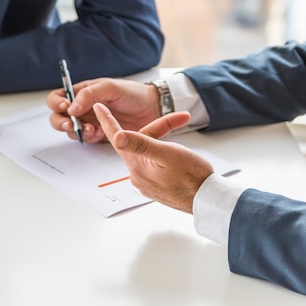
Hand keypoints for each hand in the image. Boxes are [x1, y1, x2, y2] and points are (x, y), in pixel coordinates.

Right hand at [47, 77, 160, 143]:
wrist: (153, 109)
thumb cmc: (133, 93)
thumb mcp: (110, 87)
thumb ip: (89, 95)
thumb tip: (70, 108)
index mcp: (82, 92)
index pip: (58, 97)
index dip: (57, 103)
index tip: (66, 107)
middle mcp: (82, 107)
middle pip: (58, 116)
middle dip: (61, 122)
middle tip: (71, 124)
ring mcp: (89, 122)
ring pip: (70, 130)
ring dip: (76, 131)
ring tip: (92, 129)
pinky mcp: (99, 135)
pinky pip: (85, 139)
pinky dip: (88, 138)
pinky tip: (99, 133)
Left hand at [93, 102, 212, 212]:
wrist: (208, 200)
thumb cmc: (193, 177)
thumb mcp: (167, 154)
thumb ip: (141, 144)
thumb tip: (118, 137)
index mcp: (136, 165)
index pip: (117, 137)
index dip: (107, 120)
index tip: (97, 106)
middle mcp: (138, 175)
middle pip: (140, 142)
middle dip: (158, 129)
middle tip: (180, 119)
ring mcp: (147, 182)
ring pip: (150, 152)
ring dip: (164, 143)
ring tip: (184, 147)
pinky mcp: (157, 186)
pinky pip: (155, 164)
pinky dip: (166, 155)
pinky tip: (179, 159)